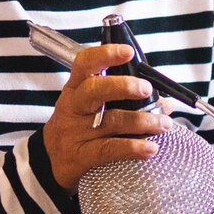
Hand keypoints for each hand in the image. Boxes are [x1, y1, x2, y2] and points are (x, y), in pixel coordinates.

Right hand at [43, 42, 172, 192]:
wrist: (49, 161)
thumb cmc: (77, 127)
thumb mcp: (88, 107)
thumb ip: (122, 100)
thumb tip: (163, 103)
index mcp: (75, 88)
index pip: (85, 64)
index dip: (105, 55)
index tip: (128, 52)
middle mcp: (73, 107)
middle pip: (94, 90)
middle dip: (123, 86)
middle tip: (147, 89)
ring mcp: (75, 132)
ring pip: (111, 121)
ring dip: (143, 121)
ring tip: (164, 124)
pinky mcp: (81, 156)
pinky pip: (109, 150)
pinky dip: (133, 148)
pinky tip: (151, 149)